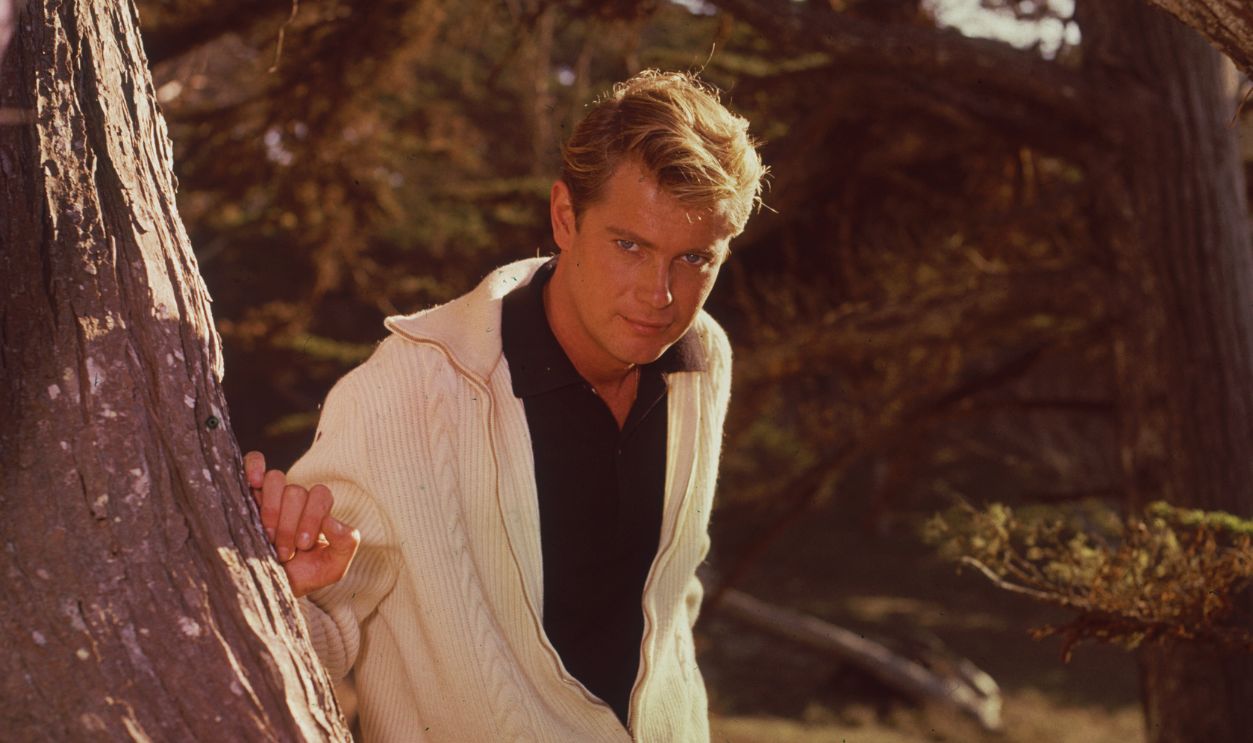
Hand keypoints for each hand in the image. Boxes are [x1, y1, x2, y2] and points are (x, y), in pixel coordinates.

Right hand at [244, 450, 360, 597]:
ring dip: (271, 509)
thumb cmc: (301, 576)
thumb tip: (333, 520)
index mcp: (318, 510)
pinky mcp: (246, 493)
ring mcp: (270, 495)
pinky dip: (254, 466)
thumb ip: (346, 544)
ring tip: (266, 535)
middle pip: (296, 491)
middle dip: (288, 525)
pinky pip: (253, 461)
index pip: (320, 494)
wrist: (267, 589)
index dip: (311, 517)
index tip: (302, 545)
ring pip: (275, 479)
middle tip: (283, 551)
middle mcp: (295, 499)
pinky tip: (253, 483)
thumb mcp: (331, 568)